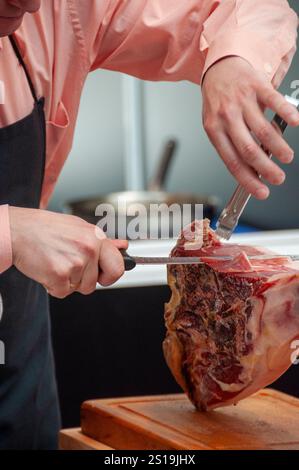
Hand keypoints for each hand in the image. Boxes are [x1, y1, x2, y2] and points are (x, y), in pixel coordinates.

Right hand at [9, 207, 127, 297]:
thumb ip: (101, 241)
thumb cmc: (45, 228)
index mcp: (96, 237)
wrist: (18, 230)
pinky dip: (53, 286)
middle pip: (95, 283)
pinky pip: (62, 292)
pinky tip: (48, 268)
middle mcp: (89, 249)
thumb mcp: (78, 228)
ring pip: (79, 288)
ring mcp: (75, 262)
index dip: (110, 276)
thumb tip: (123, 247)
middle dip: (84, 281)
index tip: (103, 277)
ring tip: (56, 262)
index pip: (118, 266)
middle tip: (70, 267)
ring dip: (67, 281)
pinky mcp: (60, 275)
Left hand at [201, 56, 298, 198]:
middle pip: (248, 150)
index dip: (248, 180)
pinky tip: (295, 122)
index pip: (232, 162)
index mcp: (214, 131)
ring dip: (279, 148)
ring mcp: (242, 101)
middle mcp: (227, 117)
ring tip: (286, 157)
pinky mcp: (256, 85)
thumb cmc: (218, 100)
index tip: (261, 192)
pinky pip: (274, 101)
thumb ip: (232, 144)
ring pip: (263, 130)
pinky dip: (286, 113)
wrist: (218, 67)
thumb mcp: (216, 125)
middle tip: (278, 178)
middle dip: (266, 169)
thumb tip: (251, 168)